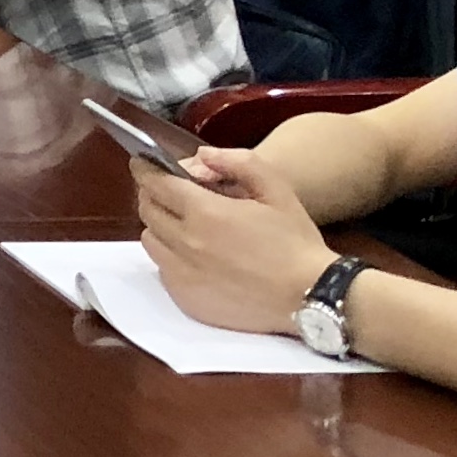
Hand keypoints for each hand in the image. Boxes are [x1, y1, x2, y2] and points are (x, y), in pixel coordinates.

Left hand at [136, 144, 331, 333]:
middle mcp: (185, 244)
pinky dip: (170, 257)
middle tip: (171, 193)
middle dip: (153, 195)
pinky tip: (196, 256)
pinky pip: (163, 270)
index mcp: (204, 213)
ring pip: (150, 241)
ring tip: (184, 225)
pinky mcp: (187, 300)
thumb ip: (238, 163)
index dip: (145, 169)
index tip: (143, 163)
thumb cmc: (296, 241)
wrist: (312, 296)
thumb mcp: (277, 190)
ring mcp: (182, 276)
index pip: (155, 183)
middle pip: (147, 210)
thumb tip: (202, 155)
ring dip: (159, 227)